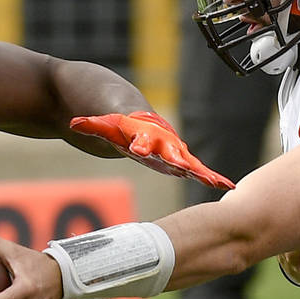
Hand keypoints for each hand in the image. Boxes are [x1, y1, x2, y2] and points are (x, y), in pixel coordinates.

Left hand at [70, 111, 234, 189]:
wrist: (123, 112)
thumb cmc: (110, 115)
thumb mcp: (100, 120)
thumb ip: (91, 123)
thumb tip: (74, 123)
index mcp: (139, 128)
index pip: (139, 136)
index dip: (139, 143)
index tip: (138, 149)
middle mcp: (158, 139)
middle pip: (169, 150)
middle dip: (178, 160)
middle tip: (186, 169)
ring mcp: (168, 149)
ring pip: (188, 162)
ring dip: (202, 173)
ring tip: (220, 184)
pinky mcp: (173, 160)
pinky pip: (191, 169)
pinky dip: (207, 176)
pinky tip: (225, 185)